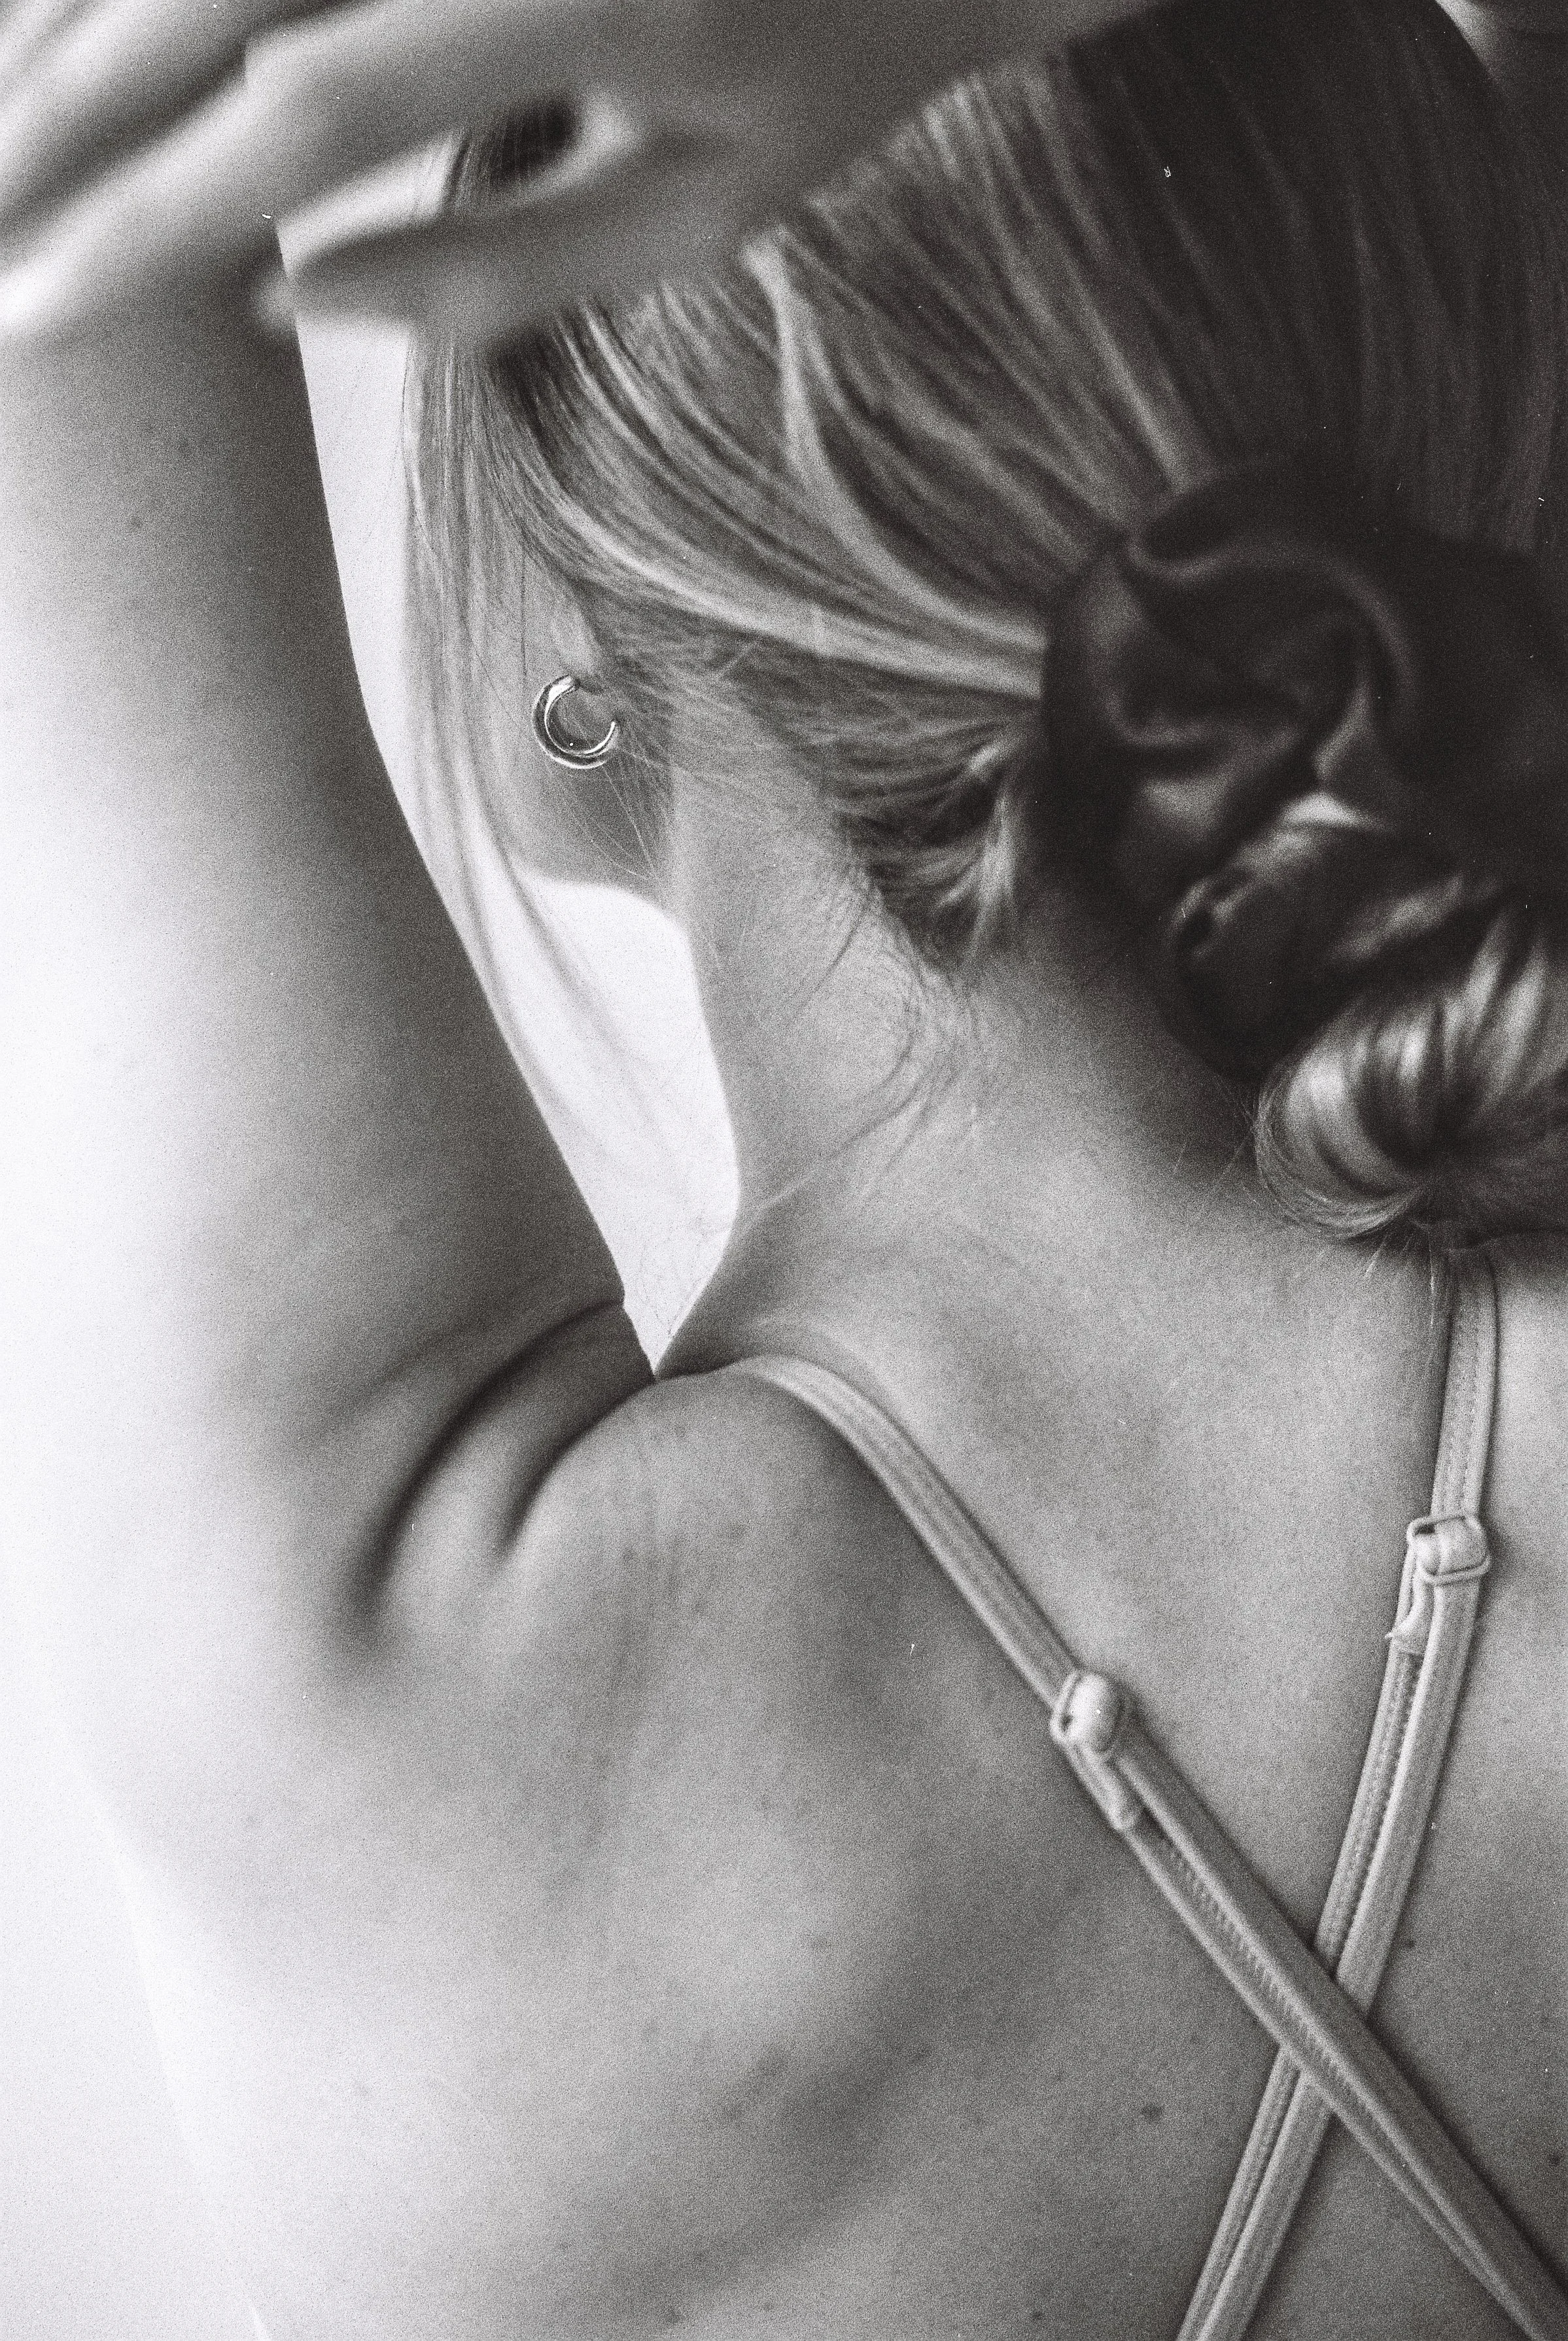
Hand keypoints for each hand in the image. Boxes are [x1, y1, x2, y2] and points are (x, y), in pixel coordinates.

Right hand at [0, 0, 1154, 342]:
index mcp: (573, 8)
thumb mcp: (688, 218)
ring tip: (7, 149)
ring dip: (74, 25)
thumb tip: (273, 302)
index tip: (30, 304)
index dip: (144, 216)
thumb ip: (485, 277)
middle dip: (61, 113)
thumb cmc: (831, 73)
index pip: (299, 116)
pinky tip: (94, 43)